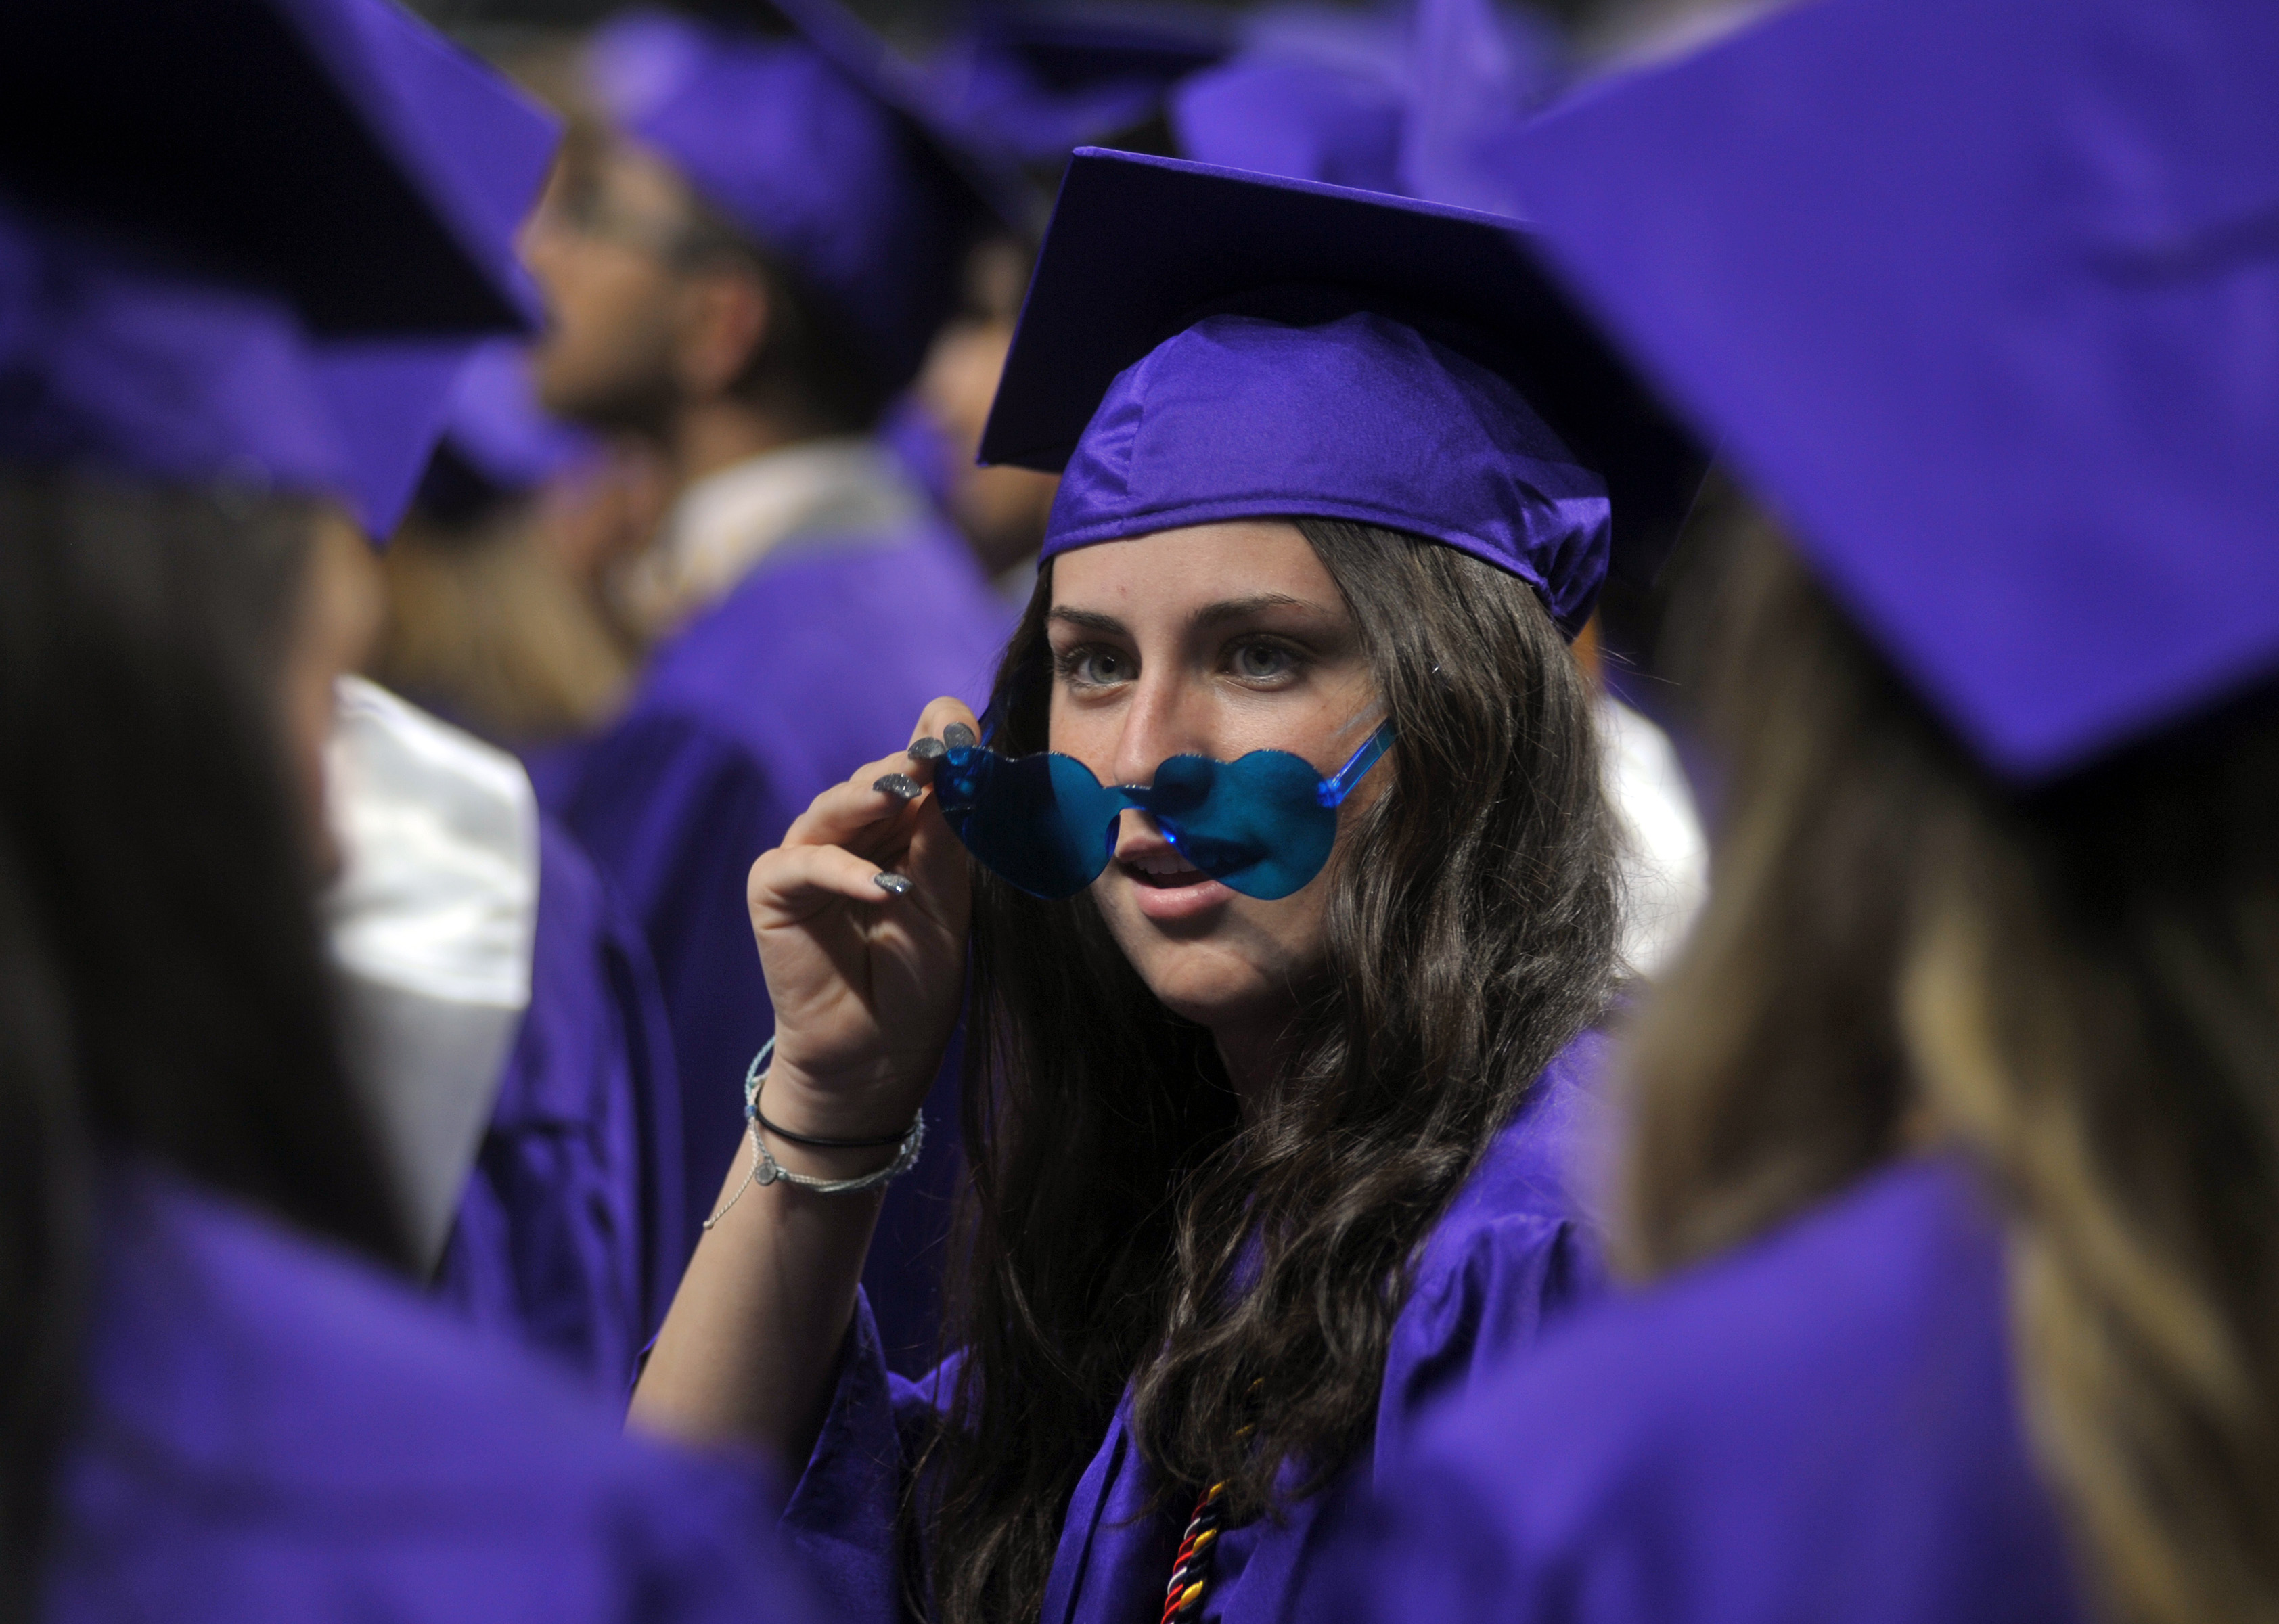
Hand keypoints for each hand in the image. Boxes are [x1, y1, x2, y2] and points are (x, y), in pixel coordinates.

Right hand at [744, 697, 976, 1147]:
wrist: (878, 1055)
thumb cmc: (915, 979)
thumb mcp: (944, 900)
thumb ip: (945, 832)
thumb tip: (958, 754)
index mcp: (898, 829)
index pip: (914, 770)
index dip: (935, 741)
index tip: (961, 720)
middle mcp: (850, 833)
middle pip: (877, 780)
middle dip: (911, 765)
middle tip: (943, 751)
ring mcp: (809, 856)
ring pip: (837, 808)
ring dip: (874, 797)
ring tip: (910, 793)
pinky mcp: (774, 890)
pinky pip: (807, 864)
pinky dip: (844, 872)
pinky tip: (883, 886)